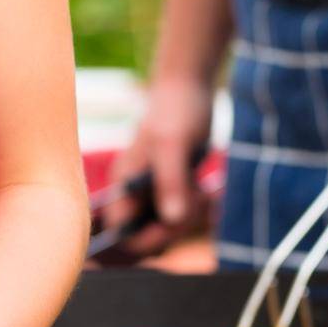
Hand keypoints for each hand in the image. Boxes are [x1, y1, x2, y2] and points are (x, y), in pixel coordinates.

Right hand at [101, 77, 212, 256]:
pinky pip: (180, 215)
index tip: (174, 225)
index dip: (144, 239)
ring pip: (166, 228)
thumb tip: (171, 220)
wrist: (190, 87)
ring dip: (189, 219)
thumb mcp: (173, 145)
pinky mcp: (171, 187)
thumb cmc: (176, 110)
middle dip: (174, 229)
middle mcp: (133, 190)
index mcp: (123, 183)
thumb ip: (170, 182)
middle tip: (196, 204)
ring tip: (203, 194)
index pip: (121, 231)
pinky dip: (195, 211)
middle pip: (145, 236)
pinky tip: (206, 191)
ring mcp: (152, 190)